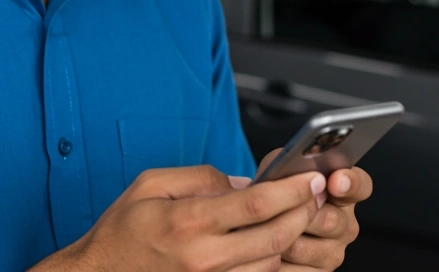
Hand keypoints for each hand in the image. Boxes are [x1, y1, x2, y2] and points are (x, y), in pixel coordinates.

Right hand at [38, 164, 325, 271]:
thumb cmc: (121, 232)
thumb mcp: (151, 185)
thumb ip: (201, 177)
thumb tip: (244, 182)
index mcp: (189, 222)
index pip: (257, 203)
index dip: (293, 189)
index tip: (310, 176)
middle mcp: (204, 258)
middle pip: (275, 237)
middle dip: (304, 212)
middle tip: (316, 194)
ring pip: (271, 263)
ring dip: (293, 238)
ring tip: (301, 215)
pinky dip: (273, 264)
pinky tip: (277, 245)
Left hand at [255, 149, 372, 270]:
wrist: (261, 224)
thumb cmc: (276, 193)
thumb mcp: (281, 171)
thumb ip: (291, 168)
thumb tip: (294, 175)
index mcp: (343, 192)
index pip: (361, 186)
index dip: (350, 183)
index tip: (335, 180)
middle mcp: (346, 224)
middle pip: (329, 220)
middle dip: (299, 213)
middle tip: (279, 207)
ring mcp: (334, 252)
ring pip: (303, 247)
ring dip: (278, 238)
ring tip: (265, 228)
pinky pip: (293, 270)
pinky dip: (274, 259)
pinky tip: (267, 248)